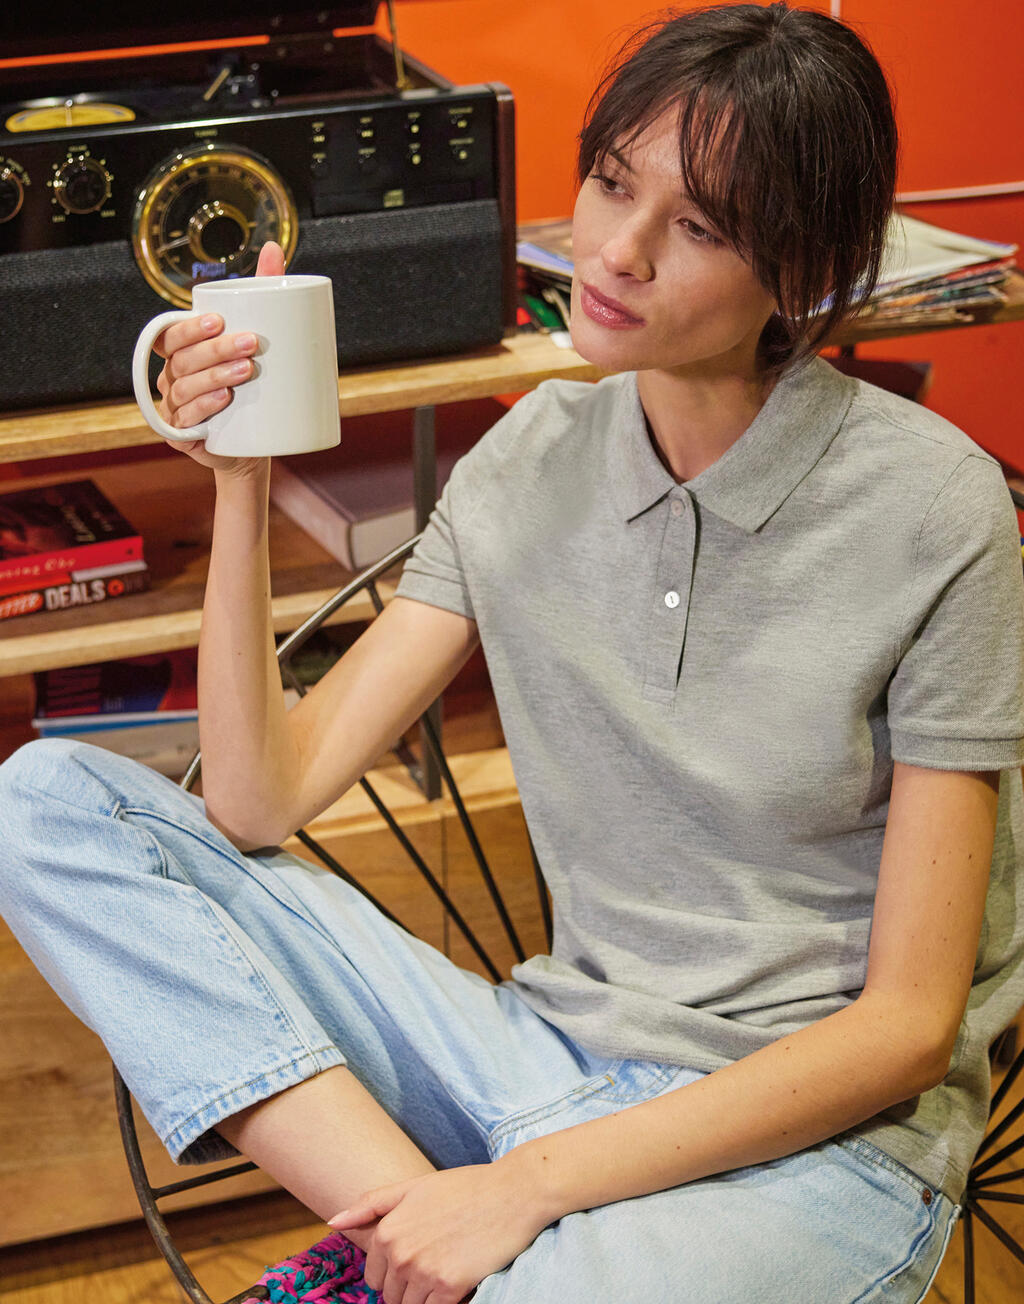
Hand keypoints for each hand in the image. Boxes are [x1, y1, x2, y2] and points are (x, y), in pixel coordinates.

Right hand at [152, 241, 285, 475]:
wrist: (255, 447)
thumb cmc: (252, 389)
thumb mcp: (258, 340)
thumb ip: (262, 293)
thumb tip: (273, 247)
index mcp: (182, 353)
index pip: (172, 334)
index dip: (189, 328)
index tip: (219, 321)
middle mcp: (172, 378)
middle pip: (182, 360)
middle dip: (214, 350)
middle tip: (251, 345)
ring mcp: (175, 408)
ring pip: (184, 388)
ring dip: (212, 377)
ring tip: (246, 372)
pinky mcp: (183, 436)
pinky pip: (184, 422)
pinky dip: (203, 409)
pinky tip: (223, 402)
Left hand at [329, 1163, 550, 1303]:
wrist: (512, 1193)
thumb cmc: (464, 1188)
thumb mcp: (413, 1187)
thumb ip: (370, 1204)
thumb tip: (333, 1222)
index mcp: (388, 1231)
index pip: (374, 1278)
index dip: (396, 1272)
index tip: (420, 1256)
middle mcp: (401, 1254)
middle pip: (391, 1297)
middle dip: (409, 1288)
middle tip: (437, 1261)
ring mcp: (424, 1272)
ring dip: (426, 1297)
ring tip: (449, 1267)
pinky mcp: (450, 1287)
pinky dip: (444, 1302)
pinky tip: (459, 1278)